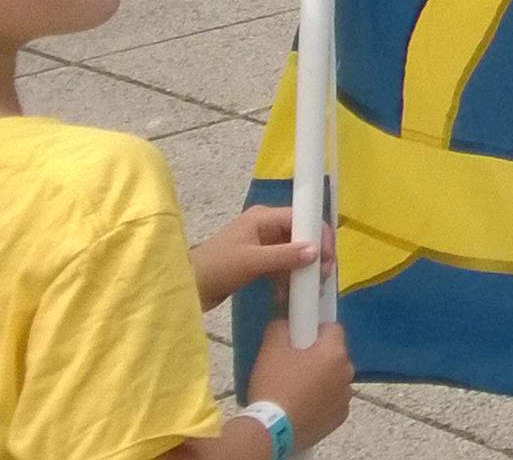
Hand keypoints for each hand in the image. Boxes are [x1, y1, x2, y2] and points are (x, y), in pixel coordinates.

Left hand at [191, 206, 317, 310]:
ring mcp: (262, 244)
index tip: (328, 260)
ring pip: (294, 253)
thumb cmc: (214, 269)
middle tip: (321, 279)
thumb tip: (316, 252)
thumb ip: (283, 256)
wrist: (184, 288)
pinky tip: (287, 295)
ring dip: (301, 271)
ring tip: (305, 291)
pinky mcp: (258, 261)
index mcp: (264, 217)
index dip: (319, 236)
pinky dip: (288, 279)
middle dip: (314, 256)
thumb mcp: (250, 262)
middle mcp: (266, 226)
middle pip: (302, 236)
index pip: (302, 219)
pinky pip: (283, 266)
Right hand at [242, 318, 354, 451]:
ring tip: (293, 390)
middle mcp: (347, 372)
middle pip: (333, 354)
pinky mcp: (340, 416)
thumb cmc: (274, 386)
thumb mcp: (270, 350)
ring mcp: (346, 396)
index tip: (297, 340)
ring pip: (333, 378)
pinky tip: (301, 406)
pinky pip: (331, 400)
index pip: (332, 328)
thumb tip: (286, 324)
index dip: (313, 330)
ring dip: (319, 379)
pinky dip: (320, 400)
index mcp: (335, 352)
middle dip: (315, 357)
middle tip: (291, 366)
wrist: (272, 430)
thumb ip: (280, 328)